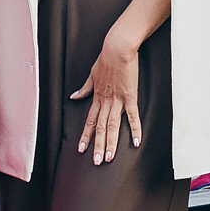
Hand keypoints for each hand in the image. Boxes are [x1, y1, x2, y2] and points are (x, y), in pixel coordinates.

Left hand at [71, 32, 141, 164]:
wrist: (117, 48)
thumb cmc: (106, 59)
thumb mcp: (91, 74)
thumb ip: (85, 88)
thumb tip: (74, 97)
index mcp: (97, 96)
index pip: (90, 120)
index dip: (86, 135)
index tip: (82, 149)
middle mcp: (105, 101)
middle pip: (100, 127)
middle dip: (98, 146)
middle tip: (97, 162)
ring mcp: (118, 100)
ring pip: (112, 125)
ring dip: (111, 142)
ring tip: (110, 157)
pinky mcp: (130, 96)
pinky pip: (132, 116)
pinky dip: (134, 129)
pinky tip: (135, 141)